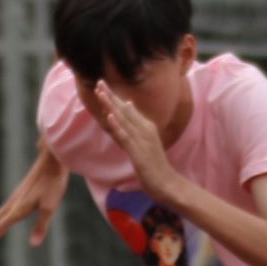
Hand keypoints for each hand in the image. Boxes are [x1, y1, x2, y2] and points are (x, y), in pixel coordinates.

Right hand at [0, 158, 68, 254]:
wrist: (51, 162)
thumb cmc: (52, 183)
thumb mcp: (50, 206)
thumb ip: (41, 226)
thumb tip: (34, 245)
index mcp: (17, 208)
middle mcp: (12, 204)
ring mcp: (14, 199)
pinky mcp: (19, 196)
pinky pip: (2, 212)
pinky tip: (0, 223)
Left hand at [86, 83, 183, 203]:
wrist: (168, 184)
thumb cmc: (154, 168)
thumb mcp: (142, 147)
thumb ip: (134, 133)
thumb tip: (128, 109)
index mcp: (145, 128)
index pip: (126, 111)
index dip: (114, 98)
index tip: (102, 86)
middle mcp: (144, 130)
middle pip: (124, 111)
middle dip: (111, 96)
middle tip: (98, 82)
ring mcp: (142, 140)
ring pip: (124, 120)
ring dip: (112, 105)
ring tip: (100, 92)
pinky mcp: (139, 151)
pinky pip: (126, 136)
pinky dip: (118, 125)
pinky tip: (110, 116)